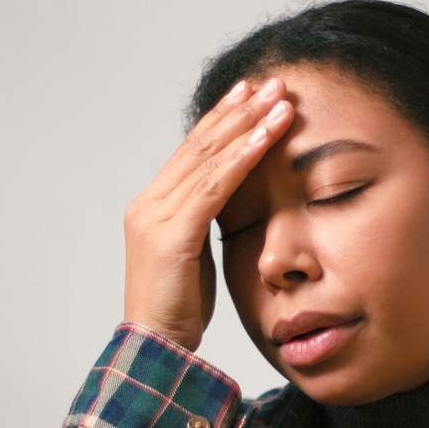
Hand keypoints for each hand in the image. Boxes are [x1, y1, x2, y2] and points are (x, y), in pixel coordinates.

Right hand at [123, 79, 293, 350]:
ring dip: (247, 126)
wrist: (156, 345)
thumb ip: (203, 217)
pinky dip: (241, 160)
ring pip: (208, 159)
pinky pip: (213, 188)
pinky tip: (266, 139)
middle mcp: (151, 202)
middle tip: (270, 83)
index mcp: (155, 204)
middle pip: (200, 144)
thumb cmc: (179, 302)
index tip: (250, 94)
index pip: (192, 150)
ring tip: (278, 101)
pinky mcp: (172, 235)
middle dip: (238, 111)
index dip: (222, 119)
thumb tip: (229, 194)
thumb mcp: (193, 250)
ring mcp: (157, 216)